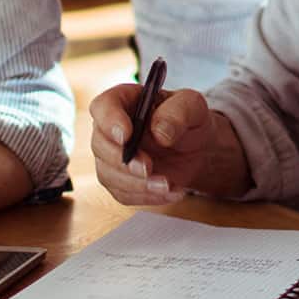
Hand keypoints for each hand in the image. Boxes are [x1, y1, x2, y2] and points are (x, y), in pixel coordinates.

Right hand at [90, 82, 219, 204]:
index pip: (103, 106)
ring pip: (108, 174)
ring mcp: (112, 156)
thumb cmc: (190, 120)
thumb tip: (159, 132)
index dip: (109, 121)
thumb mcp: (193, 106)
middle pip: (100, 144)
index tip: (126, 136)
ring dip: (136, 184)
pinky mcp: (120, 181)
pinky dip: (146, 197)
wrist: (198, 149)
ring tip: (167, 185)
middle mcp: (111, 129)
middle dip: (123, 161)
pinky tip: (170, 191)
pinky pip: (123, 194)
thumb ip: (178, 112)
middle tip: (148, 168)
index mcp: (125, 101)